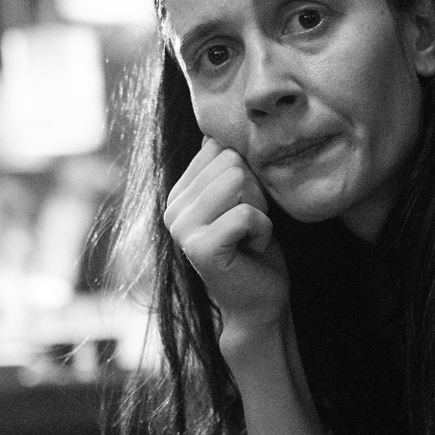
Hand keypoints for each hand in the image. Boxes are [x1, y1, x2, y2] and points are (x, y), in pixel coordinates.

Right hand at [163, 138, 287, 340]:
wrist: (259, 303)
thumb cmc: (255, 248)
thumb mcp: (242, 198)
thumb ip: (224, 168)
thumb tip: (212, 131)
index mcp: (179, 192)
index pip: (220, 148)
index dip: (247, 176)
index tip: (243, 208)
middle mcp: (172, 208)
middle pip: (232, 162)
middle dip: (255, 192)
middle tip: (248, 226)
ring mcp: (182, 228)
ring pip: (238, 183)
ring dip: (259, 210)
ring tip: (249, 235)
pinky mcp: (200, 248)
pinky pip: (246, 213)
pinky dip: (263, 230)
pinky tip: (252, 249)